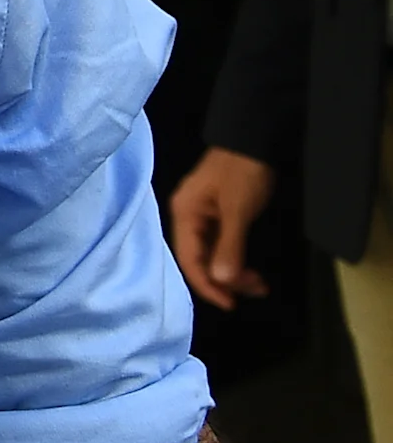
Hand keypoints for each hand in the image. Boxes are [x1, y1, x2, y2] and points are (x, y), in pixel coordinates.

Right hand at [166, 148, 275, 309]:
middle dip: (225, 280)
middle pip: (199, 260)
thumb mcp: (238, 211)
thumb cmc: (242, 172)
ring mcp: (202, 216)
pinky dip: (236, 259)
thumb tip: (222, 281)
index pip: (189, 260)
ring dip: (233, 272)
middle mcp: (187, 218)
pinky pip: (221, 245)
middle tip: (254, 290)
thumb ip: (229, 246)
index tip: (230, 304)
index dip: (207, 285)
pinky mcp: (217, 215)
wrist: (254, 139)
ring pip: (212, 255)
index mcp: (184, 215)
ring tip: (259, 283)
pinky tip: (251, 269)